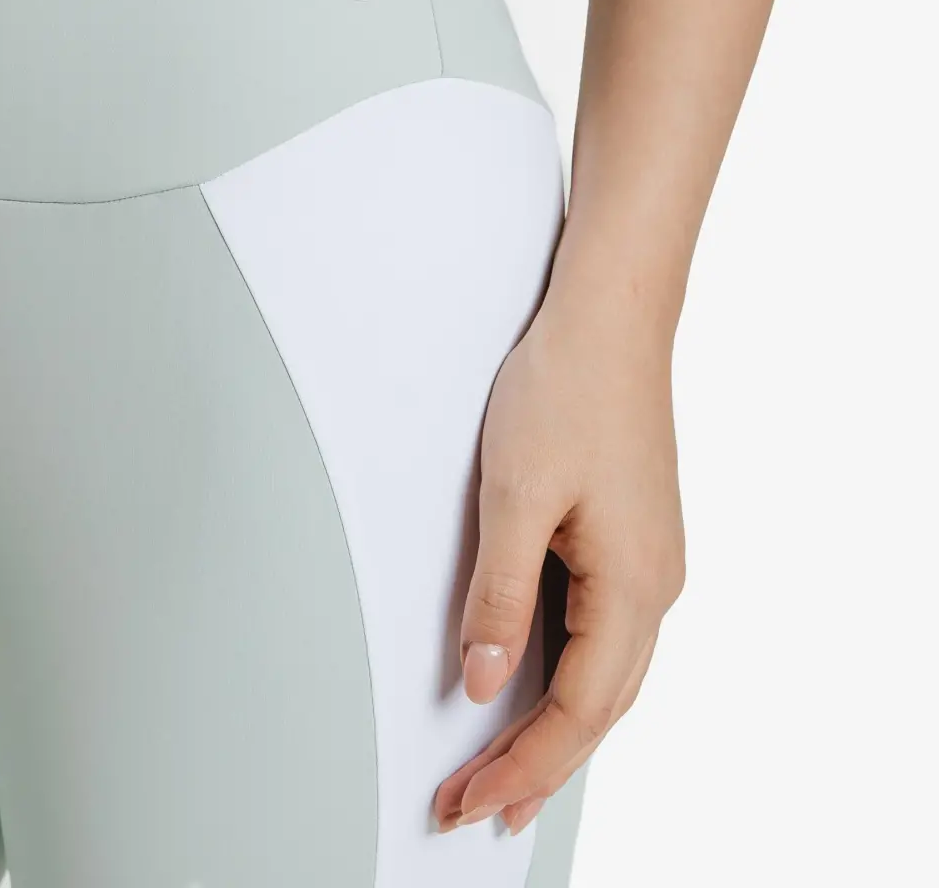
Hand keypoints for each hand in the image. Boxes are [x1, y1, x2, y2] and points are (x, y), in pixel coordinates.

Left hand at [434, 290, 685, 834]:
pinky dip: (569, 674)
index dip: (522, 766)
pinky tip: (539, 682)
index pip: (579, 712)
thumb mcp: (516, 498)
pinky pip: (605, 631)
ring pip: (608, 673)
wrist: (609, 319)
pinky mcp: (634, 538)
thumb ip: (500, 599)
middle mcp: (656, 583)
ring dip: (557, 725)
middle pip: (601, 706)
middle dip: (540, 763)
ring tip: (508, 767)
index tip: (468, 802)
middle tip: (480, 805)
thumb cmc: (569, 390)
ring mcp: (652, 560)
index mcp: (633, 585)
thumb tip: (484, 681)